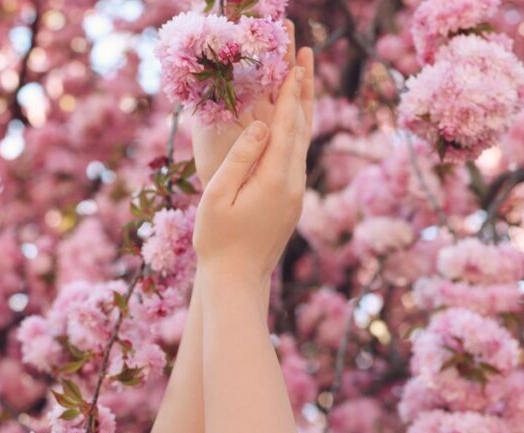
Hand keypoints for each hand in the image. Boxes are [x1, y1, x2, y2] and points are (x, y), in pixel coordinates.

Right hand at [192, 44, 314, 286]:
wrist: (238, 281)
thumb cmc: (217, 241)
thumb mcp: (217, 196)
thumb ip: (239, 158)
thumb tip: (259, 126)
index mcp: (274, 180)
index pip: (284, 127)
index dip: (289, 94)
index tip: (294, 65)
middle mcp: (292, 184)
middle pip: (301, 130)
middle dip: (302, 93)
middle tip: (306, 61)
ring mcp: (295, 195)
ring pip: (302, 145)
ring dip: (301, 112)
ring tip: (302, 84)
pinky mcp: (291, 204)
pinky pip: (296, 160)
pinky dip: (295, 136)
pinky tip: (290, 127)